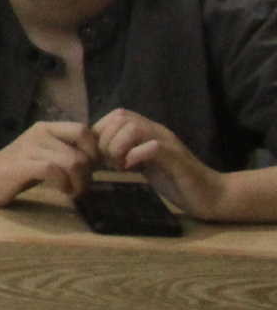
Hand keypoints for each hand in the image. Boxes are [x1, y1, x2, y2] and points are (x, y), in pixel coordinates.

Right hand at [0, 120, 99, 206]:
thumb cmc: (17, 170)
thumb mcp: (44, 154)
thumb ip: (66, 151)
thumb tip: (97, 157)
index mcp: (45, 128)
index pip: (83, 130)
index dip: (94, 151)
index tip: (88, 169)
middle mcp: (38, 133)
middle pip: (81, 152)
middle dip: (88, 174)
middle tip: (80, 186)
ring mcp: (29, 148)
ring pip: (72, 162)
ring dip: (79, 183)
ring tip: (71, 191)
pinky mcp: (21, 165)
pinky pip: (54, 171)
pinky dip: (64, 184)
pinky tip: (61, 191)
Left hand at [92, 110, 227, 219]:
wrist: (212, 195)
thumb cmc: (175, 180)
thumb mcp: (143, 162)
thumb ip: (126, 151)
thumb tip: (99, 150)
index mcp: (149, 130)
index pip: (115, 114)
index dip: (101, 132)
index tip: (102, 155)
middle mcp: (157, 131)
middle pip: (120, 117)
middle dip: (106, 140)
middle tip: (112, 162)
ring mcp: (168, 142)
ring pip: (133, 128)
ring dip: (118, 147)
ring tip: (122, 166)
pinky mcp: (176, 158)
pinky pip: (152, 147)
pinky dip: (135, 156)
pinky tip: (133, 169)